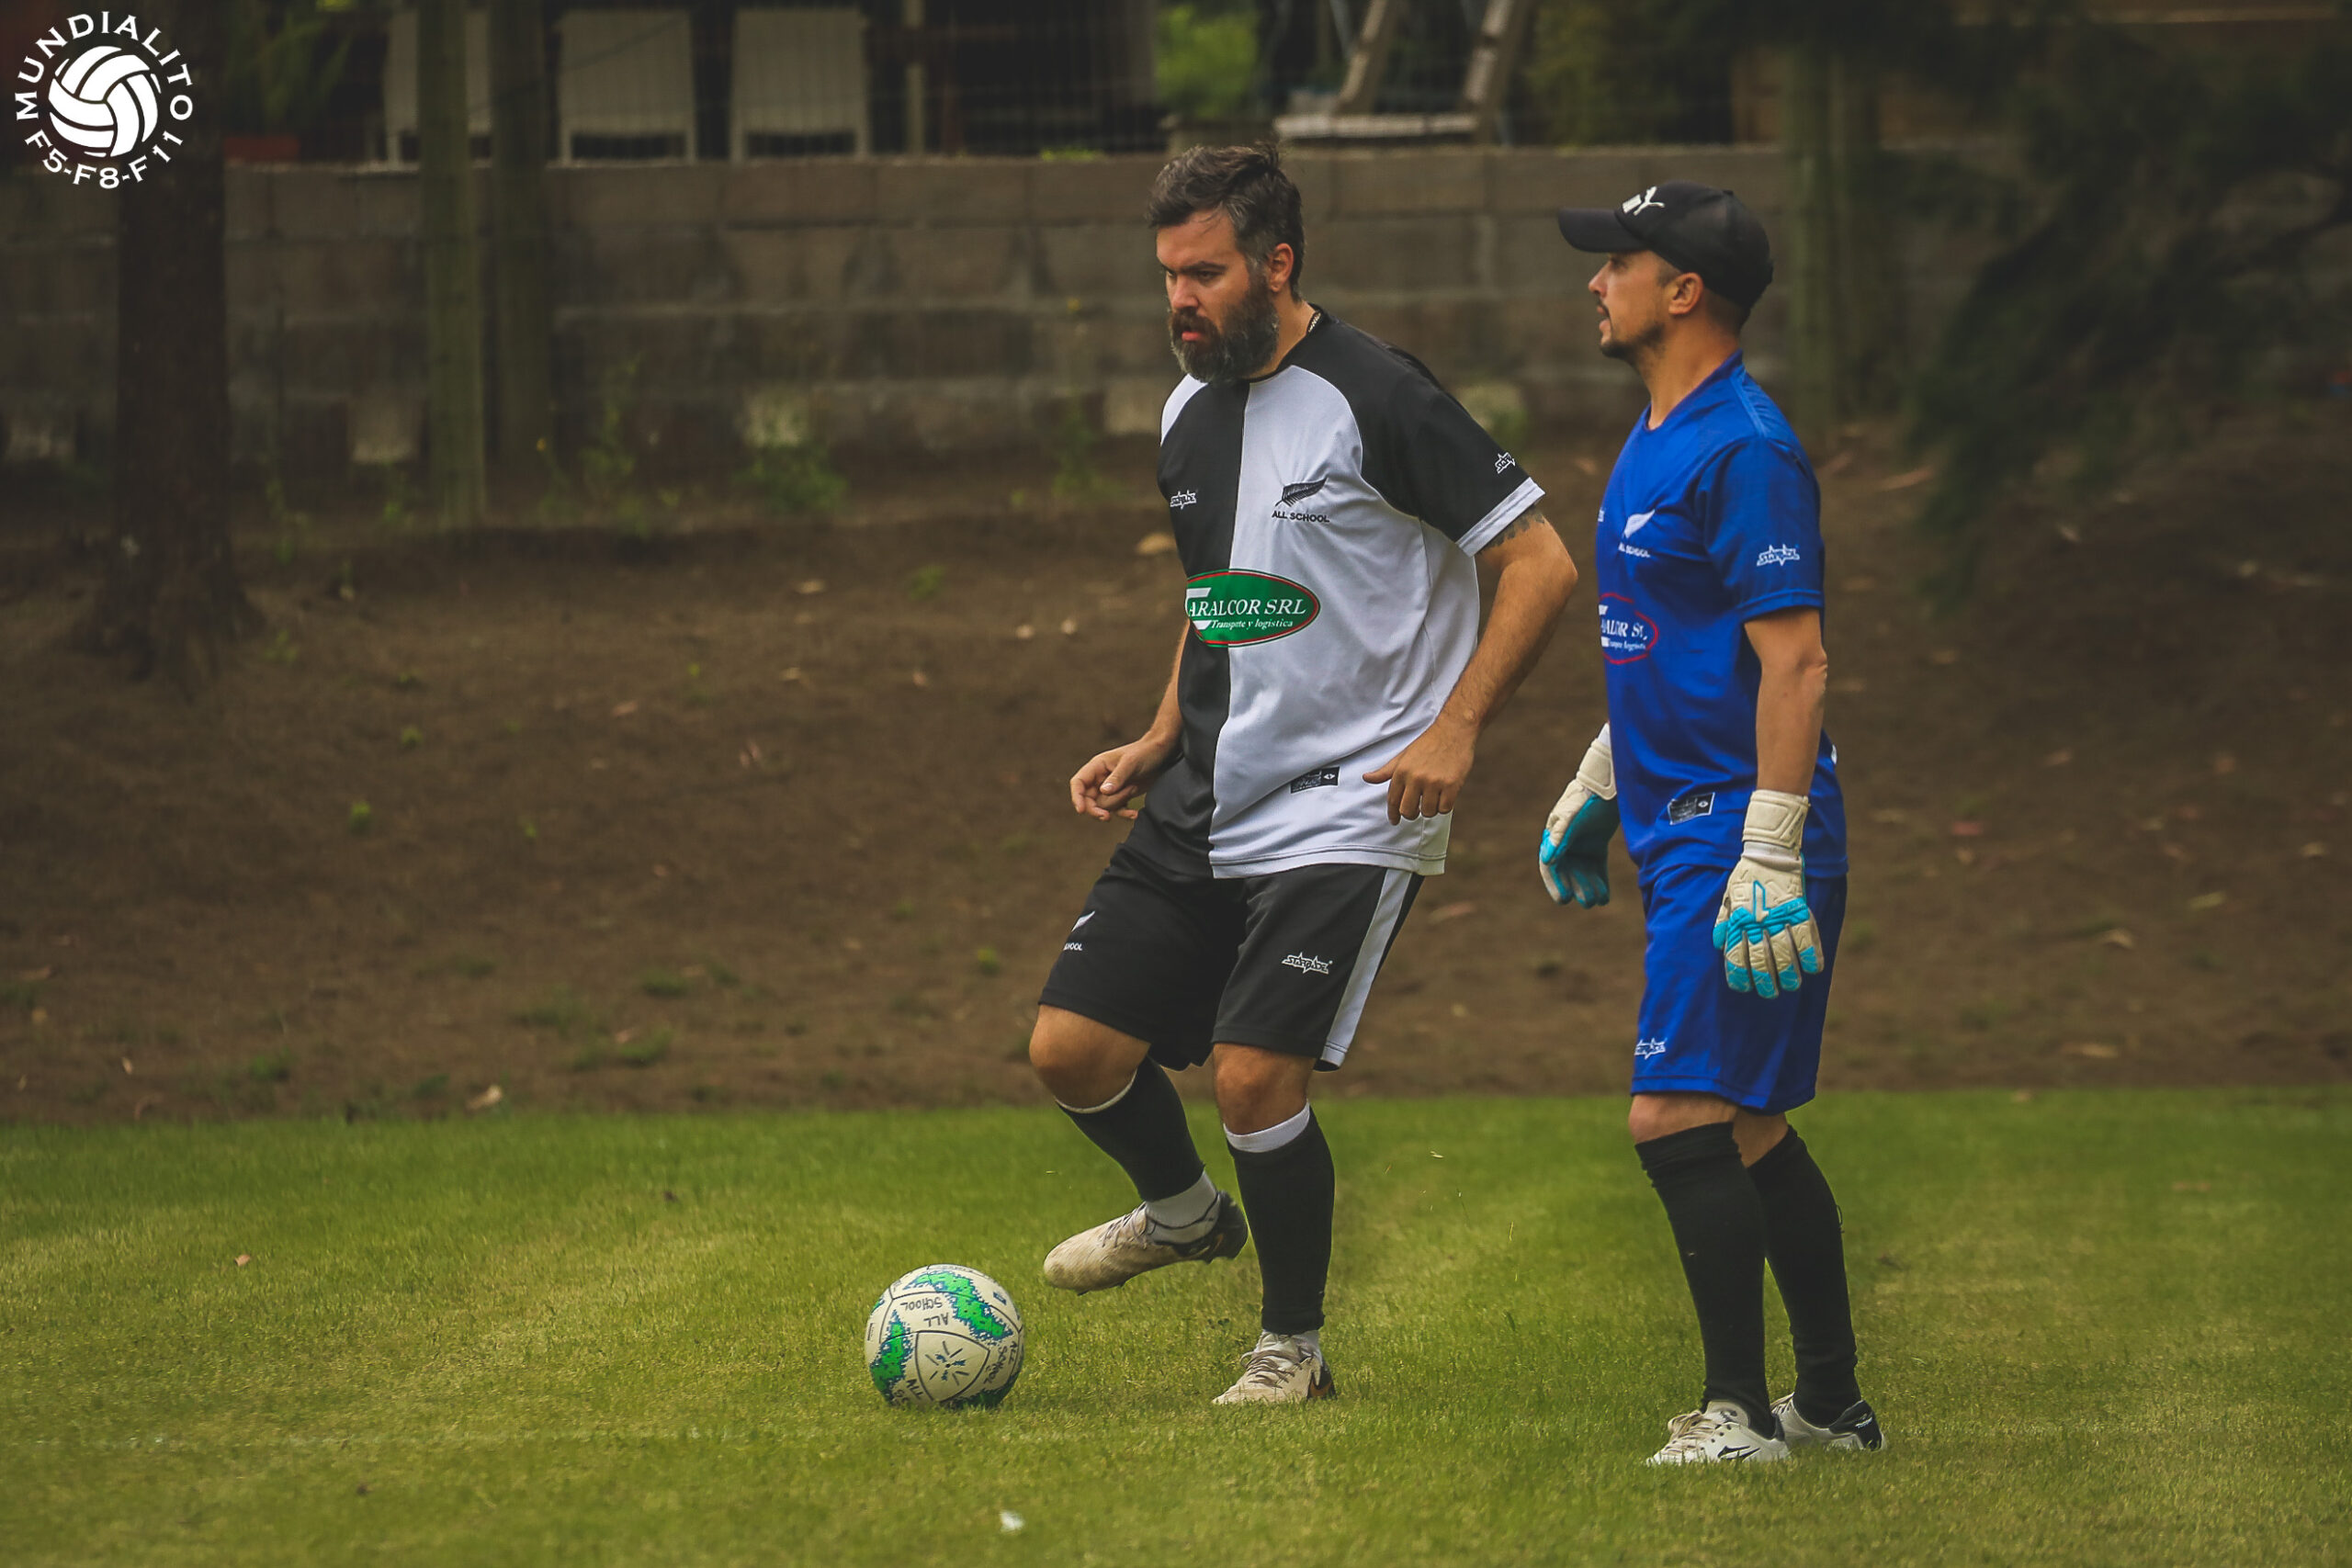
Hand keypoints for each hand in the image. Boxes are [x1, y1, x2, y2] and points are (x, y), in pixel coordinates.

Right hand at [1069, 733, 1176, 820]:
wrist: (1163, 754)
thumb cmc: (1145, 753)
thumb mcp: (1131, 763)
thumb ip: (1117, 778)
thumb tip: (1102, 791)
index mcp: (1098, 766)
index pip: (1079, 782)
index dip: (1077, 797)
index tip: (1081, 810)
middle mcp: (1101, 778)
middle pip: (1088, 799)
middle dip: (1097, 809)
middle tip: (1107, 817)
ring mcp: (1112, 787)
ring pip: (1104, 806)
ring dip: (1118, 803)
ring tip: (1134, 788)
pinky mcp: (1123, 795)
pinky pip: (1117, 809)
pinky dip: (1125, 813)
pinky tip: (1135, 814)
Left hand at [1364, 713, 1473, 823]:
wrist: (1453, 731)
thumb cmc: (1427, 744)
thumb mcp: (1403, 756)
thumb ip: (1385, 771)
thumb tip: (1366, 778)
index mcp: (1402, 771)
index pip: (1393, 800)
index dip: (1393, 814)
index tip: (1394, 821)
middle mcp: (1416, 778)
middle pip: (1408, 811)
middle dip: (1411, 814)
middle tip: (1416, 810)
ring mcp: (1434, 782)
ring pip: (1428, 812)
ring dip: (1430, 809)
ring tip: (1433, 797)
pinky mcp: (1452, 785)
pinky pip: (1445, 808)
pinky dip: (1444, 806)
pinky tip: (1444, 796)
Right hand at [1539, 727, 1617, 906]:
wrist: (1609, 784)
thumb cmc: (1587, 798)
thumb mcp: (1573, 817)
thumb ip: (1561, 837)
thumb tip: (1547, 860)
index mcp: (1553, 836)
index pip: (1550, 866)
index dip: (1555, 883)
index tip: (1565, 899)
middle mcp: (1565, 843)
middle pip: (1568, 872)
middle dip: (1577, 888)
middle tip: (1587, 902)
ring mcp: (1581, 845)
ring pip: (1583, 873)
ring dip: (1589, 887)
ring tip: (1598, 900)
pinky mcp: (1596, 845)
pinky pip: (1596, 868)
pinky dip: (1600, 882)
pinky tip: (1605, 896)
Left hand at [1710, 790, 1821, 996]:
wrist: (1768, 853)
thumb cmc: (1745, 877)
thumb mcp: (1727, 897)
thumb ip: (1722, 921)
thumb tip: (1717, 945)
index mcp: (1738, 919)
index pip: (1735, 956)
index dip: (1739, 976)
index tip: (1744, 988)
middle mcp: (1757, 921)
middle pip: (1760, 960)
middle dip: (1765, 981)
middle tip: (1770, 993)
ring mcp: (1779, 916)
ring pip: (1784, 954)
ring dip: (1789, 974)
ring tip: (1791, 986)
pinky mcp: (1799, 910)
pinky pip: (1807, 937)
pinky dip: (1812, 955)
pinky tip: (1814, 969)